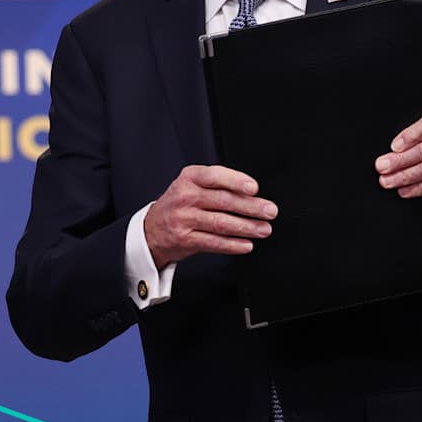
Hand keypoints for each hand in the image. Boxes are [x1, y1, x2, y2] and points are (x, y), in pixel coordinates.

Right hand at [142, 165, 276, 268]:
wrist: (151, 228)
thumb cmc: (182, 203)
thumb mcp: (193, 184)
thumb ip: (220, 184)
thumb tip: (254, 194)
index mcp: (190, 178)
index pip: (215, 176)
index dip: (236, 181)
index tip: (254, 188)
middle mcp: (185, 197)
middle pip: (223, 201)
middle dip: (251, 207)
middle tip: (270, 211)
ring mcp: (183, 219)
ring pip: (221, 223)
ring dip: (247, 227)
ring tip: (264, 229)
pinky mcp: (184, 239)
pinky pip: (213, 242)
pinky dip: (232, 244)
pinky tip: (246, 244)